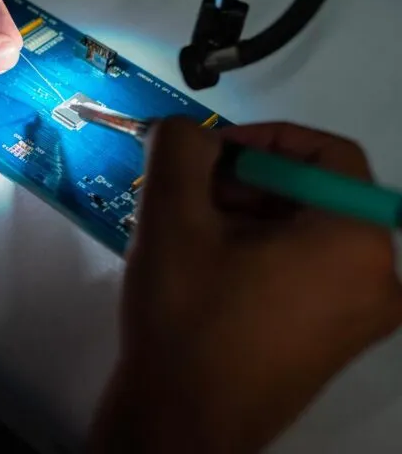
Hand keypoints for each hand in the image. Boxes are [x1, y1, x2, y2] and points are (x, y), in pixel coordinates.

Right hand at [90, 119, 401, 453]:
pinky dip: (261, 253)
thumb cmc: (187, 315)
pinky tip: (207, 265)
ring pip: (307, 232)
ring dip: (247, 216)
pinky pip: (308, 271)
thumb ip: (180, 149)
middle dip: (246, 181)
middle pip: (315, 194)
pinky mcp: (335, 341)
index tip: (206, 154)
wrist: (182, 422)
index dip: (262, 139)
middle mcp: (379, 278)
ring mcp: (360, 317)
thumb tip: (185, 129)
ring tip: (188, 231)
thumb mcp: (172, 218)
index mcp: (356, 241)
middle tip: (187, 194)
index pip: (326, 154)